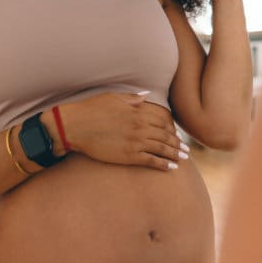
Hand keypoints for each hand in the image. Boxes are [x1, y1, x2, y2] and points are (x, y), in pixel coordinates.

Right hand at [60, 92, 188, 170]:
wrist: (75, 126)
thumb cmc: (91, 109)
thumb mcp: (114, 98)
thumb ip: (133, 98)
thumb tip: (146, 94)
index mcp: (138, 111)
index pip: (163, 120)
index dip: (172, 128)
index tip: (177, 134)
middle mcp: (140, 126)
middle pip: (165, 135)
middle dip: (177, 143)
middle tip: (187, 150)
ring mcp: (135, 141)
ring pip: (162, 148)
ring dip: (175, 154)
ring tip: (184, 158)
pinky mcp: (128, 155)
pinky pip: (151, 160)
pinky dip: (163, 164)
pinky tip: (172, 168)